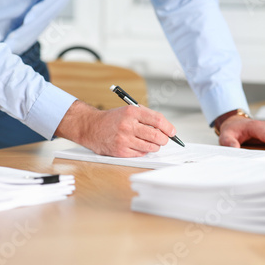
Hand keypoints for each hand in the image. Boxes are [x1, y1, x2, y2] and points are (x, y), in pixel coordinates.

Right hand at [55, 101, 175, 156]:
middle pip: (156, 136)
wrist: (91, 127)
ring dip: (154, 146)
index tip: (172, 132)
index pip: (158, 120)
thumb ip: (147, 117)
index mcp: (132, 112)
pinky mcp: (120, 151)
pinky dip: (143, 151)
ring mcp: (124, 139)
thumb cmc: (113, 119)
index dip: (168, 127)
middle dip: (164, 139)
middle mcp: (128, 125)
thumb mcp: (129, 111)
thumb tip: (166, 128)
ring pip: (151, 147)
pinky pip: (141, 154)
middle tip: (164, 139)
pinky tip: (138, 146)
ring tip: (151, 142)